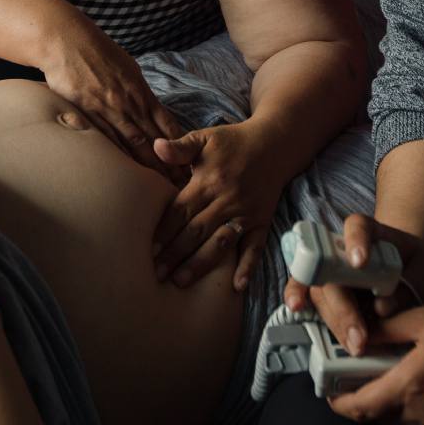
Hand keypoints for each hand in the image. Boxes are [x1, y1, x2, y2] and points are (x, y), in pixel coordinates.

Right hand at [41, 24, 185, 179]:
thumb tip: (149, 106)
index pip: (166, 123)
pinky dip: (119, 157)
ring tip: (158, 185)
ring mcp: (108, 109)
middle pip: (154, 139)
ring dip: (147, 166)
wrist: (67, 41)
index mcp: (141, 91)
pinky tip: (126, 173)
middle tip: (181, 184)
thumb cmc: (98, 51)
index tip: (189, 162)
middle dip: (168, 163)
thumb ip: (139, 90)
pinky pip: (106, 139)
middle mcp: (128, 103)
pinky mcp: (87, 113)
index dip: (179, 145)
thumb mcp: (128, 67)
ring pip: (132, 144)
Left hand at [150, 123, 281, 289]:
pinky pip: (255, 247)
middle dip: (175, 253)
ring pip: (220, 243)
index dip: (164, 231)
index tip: (148, 250)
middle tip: (156, 274)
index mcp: (208, 181)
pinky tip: (236, 287)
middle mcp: (226, 200)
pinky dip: (247, 267)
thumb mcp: (205, 138)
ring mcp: (245, 213)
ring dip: (201, 264)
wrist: (275, 143)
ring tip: (181, 281)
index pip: (180, 211)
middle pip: (196, 231)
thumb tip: (156, 146)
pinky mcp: (261, 222)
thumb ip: (180, 146)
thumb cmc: (234, 142)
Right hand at [286, 214, 423, 356]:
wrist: (405, 268)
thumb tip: (382, 308)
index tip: (360, 262)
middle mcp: (342, 247)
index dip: (356, 242)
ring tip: (356, 347)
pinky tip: (297, 309)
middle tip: (360, 336)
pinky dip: (299, 300)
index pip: (358, 227)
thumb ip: (410, 286)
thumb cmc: (413, 265)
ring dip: (336, 322)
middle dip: (344, 307)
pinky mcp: (321, 286)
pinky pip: (303, 291)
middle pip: (332, 269)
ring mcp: (327, 266)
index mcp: (370, 231)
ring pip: (320, 291)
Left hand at [328, 305, 423, 424]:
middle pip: (377, 416)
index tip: (330, 391)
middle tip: (364, 374)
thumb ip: (387, 329)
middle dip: (366, 398)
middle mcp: (421, 417)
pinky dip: (417, 412)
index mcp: (409, 387)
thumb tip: (358, 334)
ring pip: (401, 423)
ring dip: (393, 405)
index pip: (359, 408)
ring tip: (403, 375)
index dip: (339, 402)